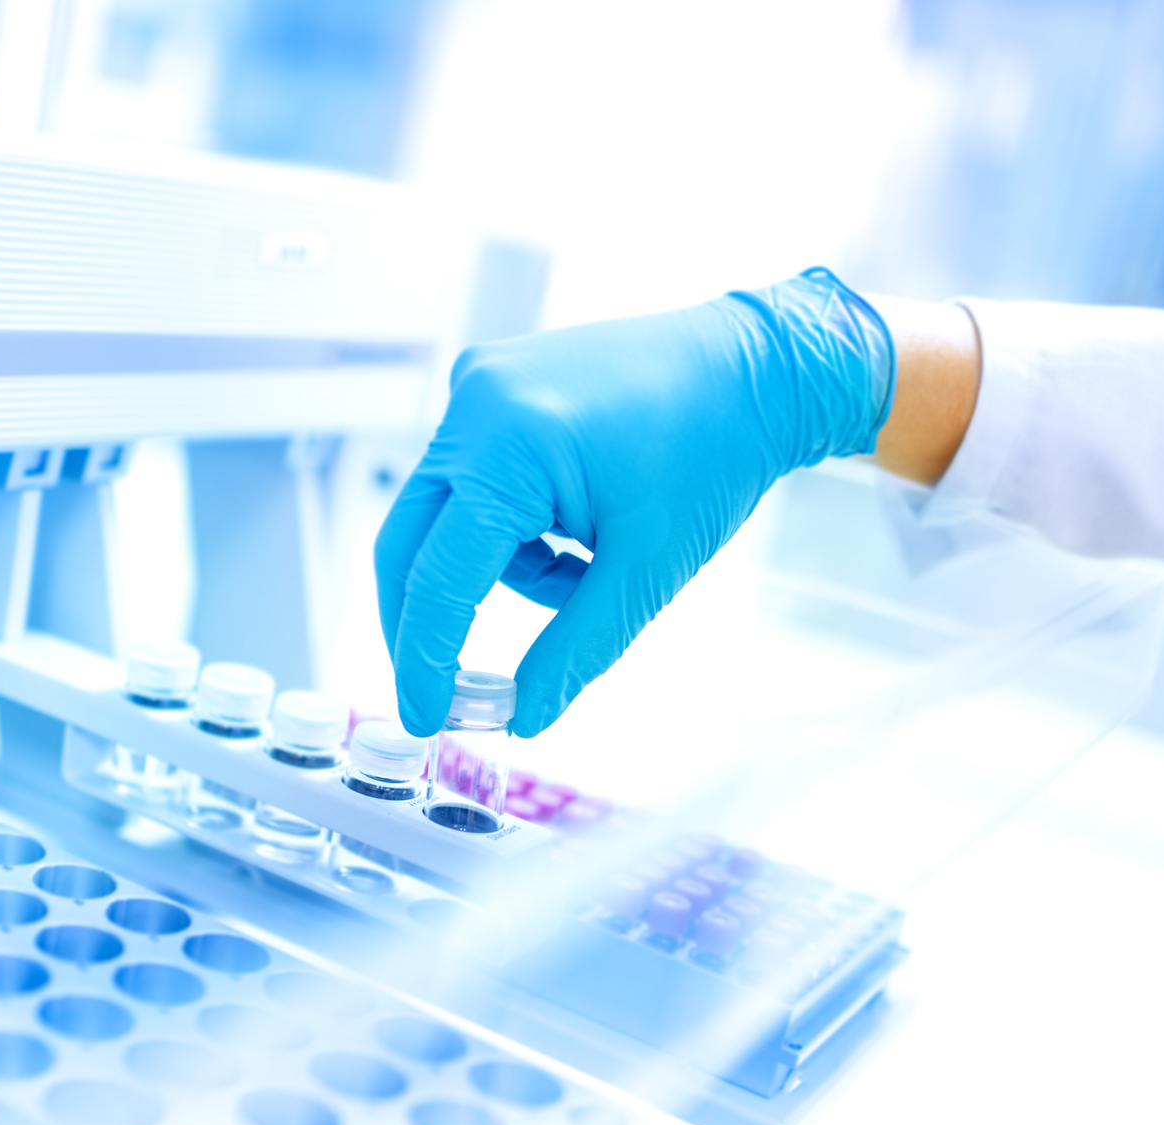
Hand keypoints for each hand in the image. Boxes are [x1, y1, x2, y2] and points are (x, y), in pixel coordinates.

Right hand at [376, 267, 895, 737]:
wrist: (754, 368)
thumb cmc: (715, 452)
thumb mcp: (647, 571)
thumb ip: (575, 649)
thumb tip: (521, 716)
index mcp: (510, 445)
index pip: (439, 575)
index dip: (426, 659)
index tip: (425, 718)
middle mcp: (476, 404)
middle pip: (409, 542)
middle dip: (427, 621)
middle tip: (447, 690)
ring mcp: (478, 386)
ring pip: (447, 516)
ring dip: (499, 569)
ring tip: (586, 567)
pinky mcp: (490, 384)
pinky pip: (470, 478)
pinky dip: (508, 525)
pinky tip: (577, 523)